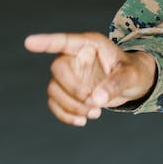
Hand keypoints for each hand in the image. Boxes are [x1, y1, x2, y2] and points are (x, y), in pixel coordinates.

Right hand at [24, 32, 156, 126]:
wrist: (133, 84)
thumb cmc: (133, 72)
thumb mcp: (131, 75)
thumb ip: (115, 84)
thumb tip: (95, 100)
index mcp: (89, 45)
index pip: (63, 41)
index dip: (46, 42)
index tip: (29, 43)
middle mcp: (74, 57)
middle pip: (57, 70)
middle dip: (73, 90)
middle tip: (94, 103)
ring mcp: (69, 75)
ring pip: (54, 89)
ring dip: (71, 106)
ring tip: (95, 114)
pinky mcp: (67, 92)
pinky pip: (55, 103)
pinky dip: (65, 115)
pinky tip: (82, 121)